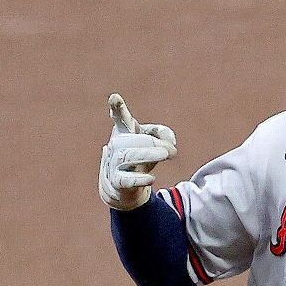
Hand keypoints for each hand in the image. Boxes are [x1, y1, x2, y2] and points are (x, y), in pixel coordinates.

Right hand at [99, 93, 177, 209]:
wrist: (124, 187)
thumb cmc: (140, 156)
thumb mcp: (154, 140)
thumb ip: (164, 134)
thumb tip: (170, 145)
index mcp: (124, 131)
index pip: (120, 117)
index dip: (117, 107)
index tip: (115, 98)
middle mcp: (116, 145)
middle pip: (133, 140)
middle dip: (153, 143)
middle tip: (171, 151)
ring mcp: (114, 163)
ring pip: (128, 156)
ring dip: (148, 154)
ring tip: (166, 155)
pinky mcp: (117, 182)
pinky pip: (126, 180)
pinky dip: (139, 179)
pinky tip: (152, 179)